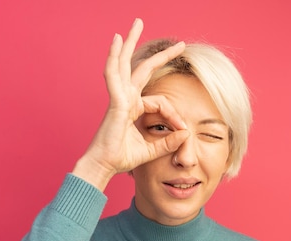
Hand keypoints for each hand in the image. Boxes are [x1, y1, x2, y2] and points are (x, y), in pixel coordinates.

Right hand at [73, 18, 188, 190]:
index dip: (174, 114)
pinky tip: (117, 41)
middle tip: (179, 43)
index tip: (183, 129)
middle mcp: (127, 99)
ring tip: (136, 24)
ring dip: (131, 42)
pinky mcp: (114, 102)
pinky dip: (113, 57)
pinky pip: (113, 75)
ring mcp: (119, 98)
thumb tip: (186, 134)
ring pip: (125, 64)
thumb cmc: (122, 159)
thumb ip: (169, 142)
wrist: (104, 166)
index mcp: (134, 109)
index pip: (161, 102)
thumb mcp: (152, 150)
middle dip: (160, 55)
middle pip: (142, 69)